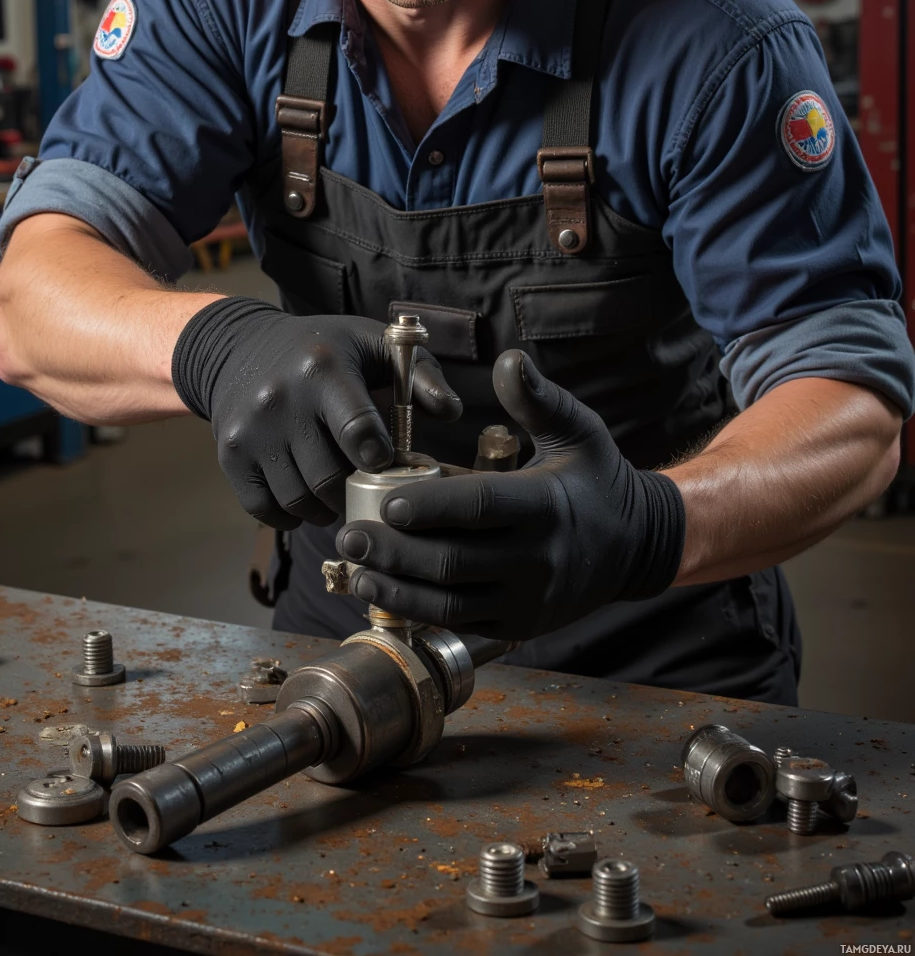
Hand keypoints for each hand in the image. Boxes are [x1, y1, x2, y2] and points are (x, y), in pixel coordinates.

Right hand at [172, 299, 461, 529]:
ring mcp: (250, 431)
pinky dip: (293, 515)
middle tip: (371, 487)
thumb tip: (453, 412)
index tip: (389, 463)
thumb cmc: (324, 349)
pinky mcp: (230, 456)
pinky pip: (267, 510)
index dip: (381, 460)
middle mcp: (280, 400)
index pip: (358, 431)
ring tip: (341, 492)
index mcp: (322, 369)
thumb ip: (420, 374)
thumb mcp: (373, 343)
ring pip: (300, 500)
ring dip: (328, 508)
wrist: (240, 347)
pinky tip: (307, 497)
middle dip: (358, 491)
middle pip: (330, 478)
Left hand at [335, 349, 684, 638]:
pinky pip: (460, 623)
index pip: (480, 507)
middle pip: (453, 561)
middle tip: (348, 536)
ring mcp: (528, 599)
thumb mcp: (578, 431)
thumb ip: (539, 399)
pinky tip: (385, 592)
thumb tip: (508, 359)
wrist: (635, 546)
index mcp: (546, 506)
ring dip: (397, 588)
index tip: (387, 500)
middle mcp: (537, 560)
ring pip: (449, 602)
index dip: (430, 506)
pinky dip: (418, 611)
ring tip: (356, 569)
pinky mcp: (519, 624)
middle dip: (395, 551)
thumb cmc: (596, 479)